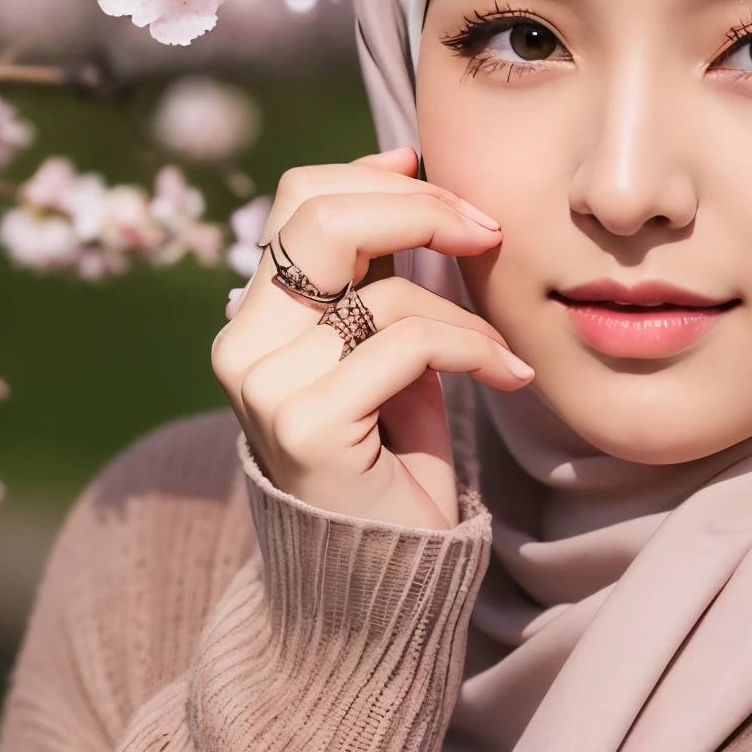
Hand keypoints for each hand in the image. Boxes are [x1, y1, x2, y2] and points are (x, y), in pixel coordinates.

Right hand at [212, 147, 531, 530]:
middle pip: (320, 215)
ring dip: (463, 309)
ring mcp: (267, 386)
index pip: (297, 198)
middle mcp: (243, 345)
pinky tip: (508, 375)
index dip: (373, 174)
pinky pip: (407, 343)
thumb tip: (408, 169)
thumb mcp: (384, 350)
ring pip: (381, 288)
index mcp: (255, 318)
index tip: (436, 173)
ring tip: (501, 347)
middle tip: (488, 231)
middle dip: (420, 207)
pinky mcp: (307, 425)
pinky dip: (473, 349)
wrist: (376, 582)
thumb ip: (380, 275)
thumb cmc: (391, 461)